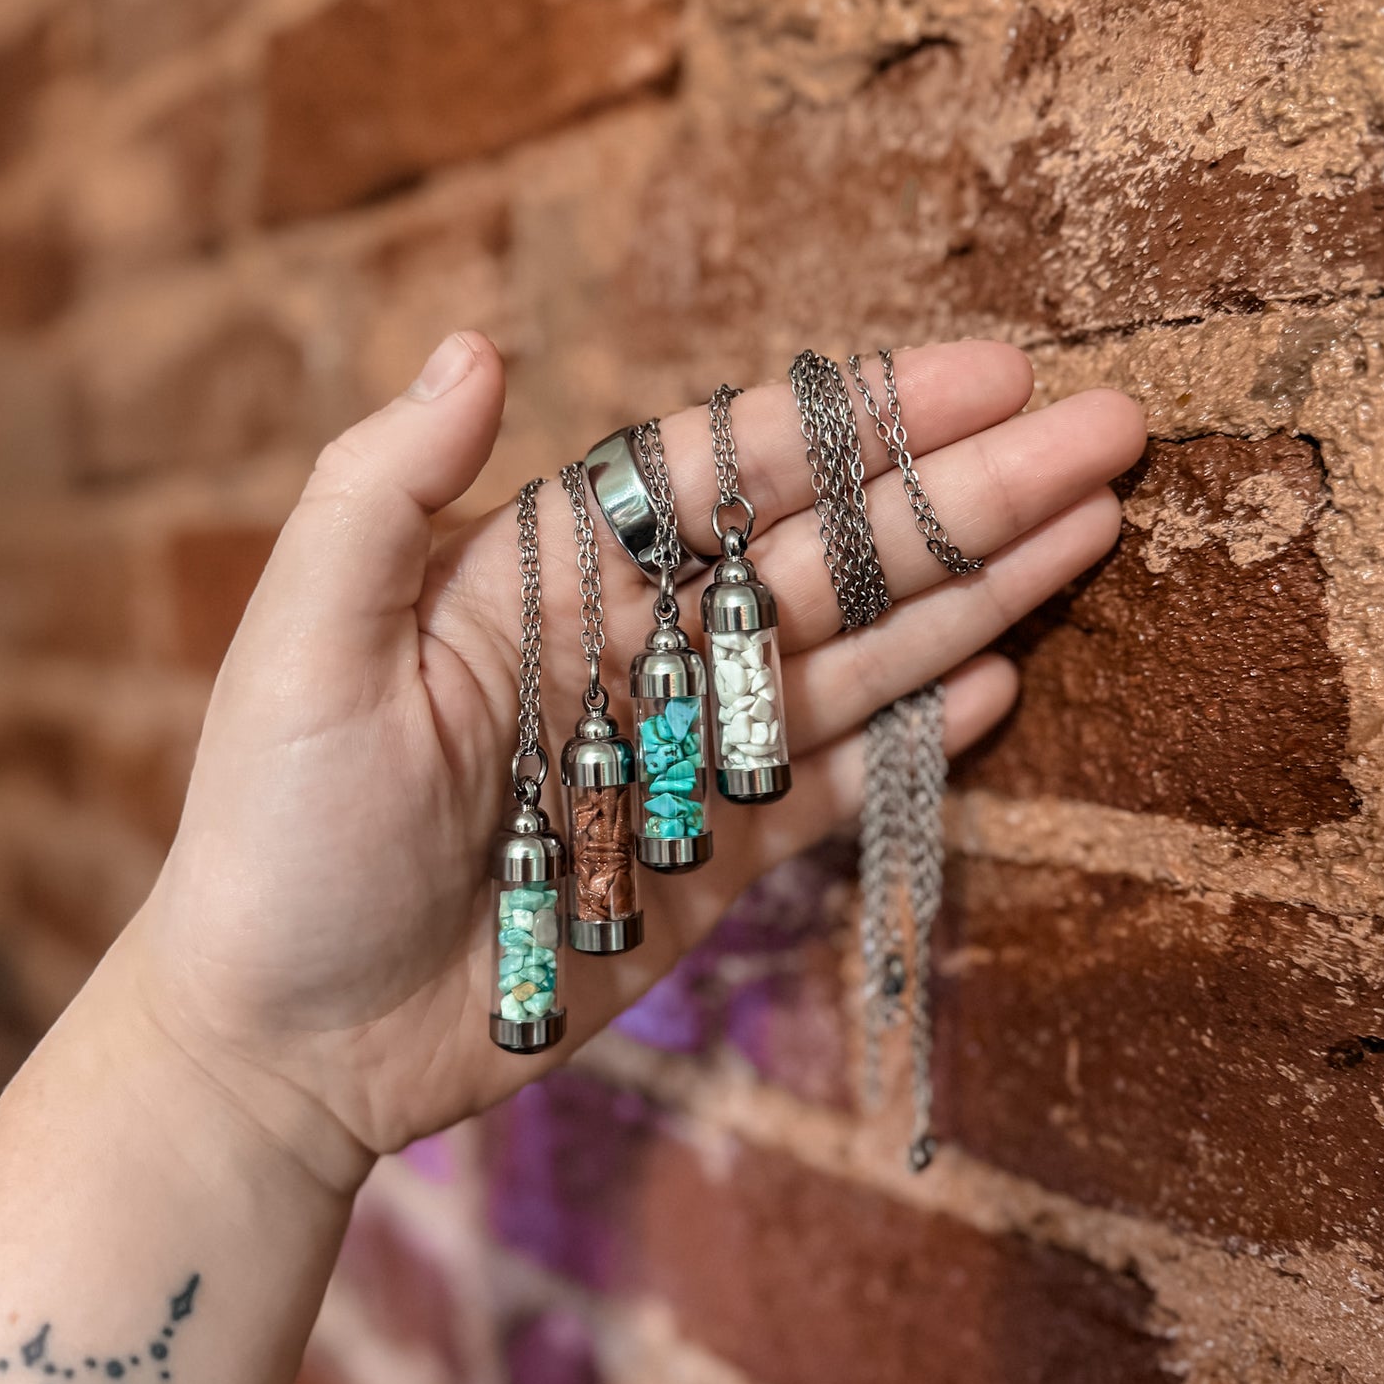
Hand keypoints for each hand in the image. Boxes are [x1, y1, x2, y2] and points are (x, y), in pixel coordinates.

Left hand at [115, 333, 1143, 1191]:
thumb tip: (478, 346)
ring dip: (971, 594)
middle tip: (1107, 430)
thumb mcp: (303, 648)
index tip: (989, 372)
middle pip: (828, 551)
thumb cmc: (277, 831)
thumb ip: (382, 495)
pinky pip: (831, 787)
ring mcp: (685, 756)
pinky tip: (999, 683)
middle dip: (965, 492)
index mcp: (553, 573)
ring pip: (852, 656)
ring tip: (1093, 528)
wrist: (285, 1037)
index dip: (862, 419)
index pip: (732, 471)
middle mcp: (639, 648)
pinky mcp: (709, 863)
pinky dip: (910, 739)